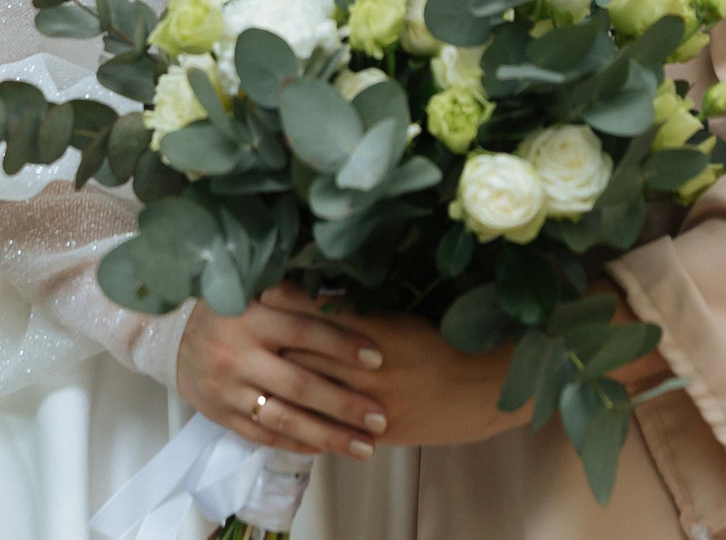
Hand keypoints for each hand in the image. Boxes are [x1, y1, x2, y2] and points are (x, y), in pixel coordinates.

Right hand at [175, 285, 390, 461]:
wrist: (167, 336)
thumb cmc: (224, 309)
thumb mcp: (252, 291)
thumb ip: (291, 296)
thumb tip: (343, 299)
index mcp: (251, 318)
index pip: (304, 332)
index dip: (342, 344)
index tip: (378, 358)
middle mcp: (239, 355)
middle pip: (300, 384)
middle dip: (345, 403)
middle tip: (382, 417)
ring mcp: (228, 390)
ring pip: (285, 419)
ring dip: (329, 436)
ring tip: (366, 447)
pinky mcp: (220, 415)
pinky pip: (264, 436)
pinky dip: (298, 444)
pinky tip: (327, 449)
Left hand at [277, 300, 524, 447]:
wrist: (483, 388)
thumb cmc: (446, 342)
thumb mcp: (402, 320)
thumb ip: (361, 317)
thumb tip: (320, 306)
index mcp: (376, 332)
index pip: (317, 318)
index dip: (285, 307)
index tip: (259, 293)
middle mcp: (368, 368)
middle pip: (305, 355)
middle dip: (272, 343)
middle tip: (242, 329)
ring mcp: (371, 405)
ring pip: (314, 395)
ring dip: (282, 383)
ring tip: (254, 372)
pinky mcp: (378, 434)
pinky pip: (332, 430)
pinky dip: (307, 422)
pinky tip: (284, 415)